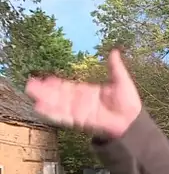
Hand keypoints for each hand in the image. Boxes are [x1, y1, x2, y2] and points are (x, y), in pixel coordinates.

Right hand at [25, 49, 142, 138]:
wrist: (133, 121)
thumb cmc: (128, 103)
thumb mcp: (122, 81)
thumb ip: (115, 68)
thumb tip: (115, 51)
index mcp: (88, 92)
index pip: (69, 87)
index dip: (56, 83)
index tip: (44, 79)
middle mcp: (81, 102)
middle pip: (59, 95)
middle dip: (45, 91)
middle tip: (30, 85)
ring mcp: (80, 112)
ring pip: (59, 105)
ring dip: (46, 100)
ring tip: (32, 95)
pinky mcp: (82, 121)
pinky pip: (65, 117)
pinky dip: (54, 113)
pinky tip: (42, 109)